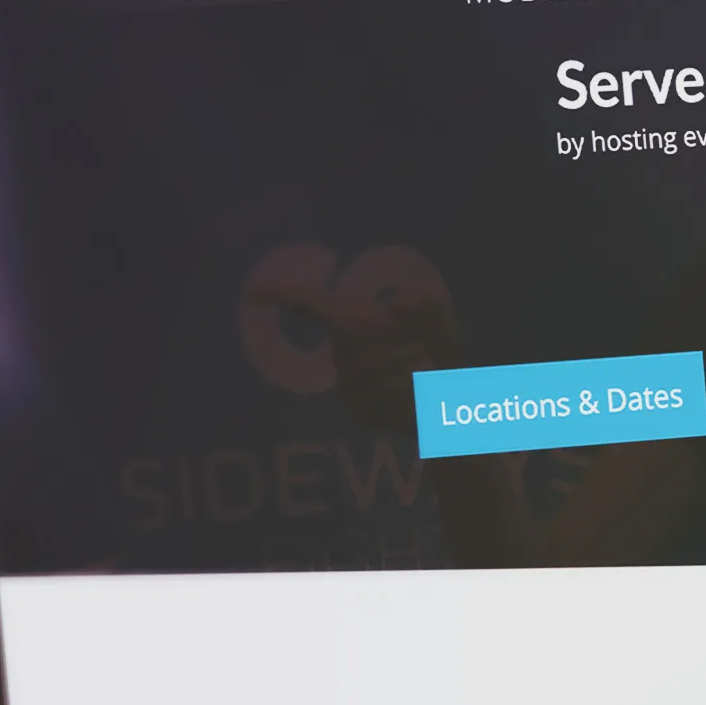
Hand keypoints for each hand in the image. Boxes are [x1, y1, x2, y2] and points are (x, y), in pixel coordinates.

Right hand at [244, 247, 458, 430]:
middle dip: (388, 337)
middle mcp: (342, 352)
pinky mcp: (359, 411)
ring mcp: (347, 383)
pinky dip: (406, 394)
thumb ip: (426, 302)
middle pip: (345, 335)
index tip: (253, 293)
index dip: (282, 296)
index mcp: (353, 320)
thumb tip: (399, 303)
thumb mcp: (441, 318)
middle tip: (422, 345)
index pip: (309, 304)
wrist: (452, 397)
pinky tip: (420, 393)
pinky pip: (375, 400)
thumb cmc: (437, 347)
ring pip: (362, 370)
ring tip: (427, 365)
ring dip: (402, 366)